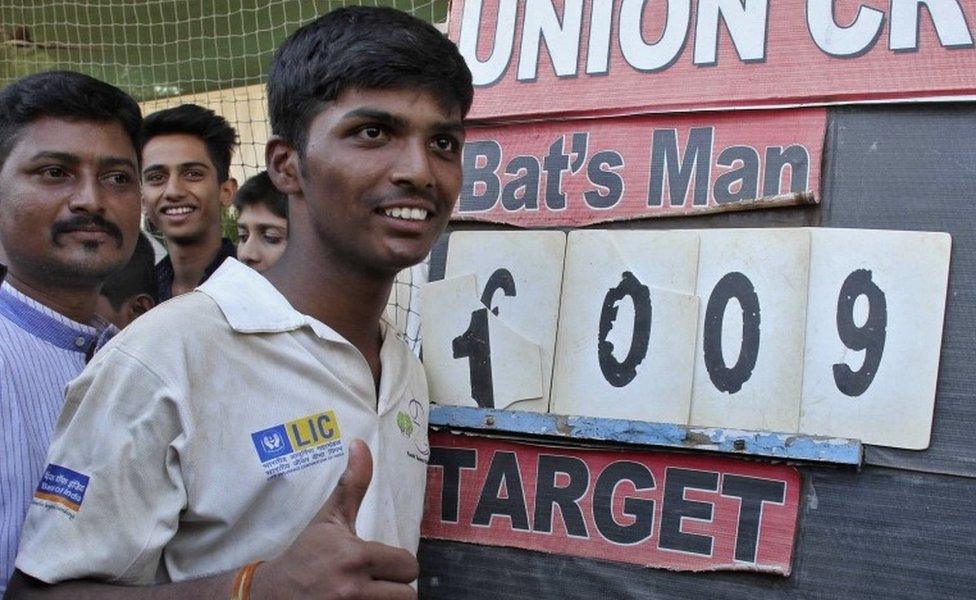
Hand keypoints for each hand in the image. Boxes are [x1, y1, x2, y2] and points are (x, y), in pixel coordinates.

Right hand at [254, 439, 418, 598]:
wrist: (270, 593)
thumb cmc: (305, 554)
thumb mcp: (329, 518)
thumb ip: (352, 484)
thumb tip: (360, 444)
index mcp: (355, 556)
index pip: (408, 567)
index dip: (399, 564)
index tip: (383, 563)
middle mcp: (353, 589)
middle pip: (407, 595)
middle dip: (396, 587)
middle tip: (379, 581)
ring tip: (371, 592)